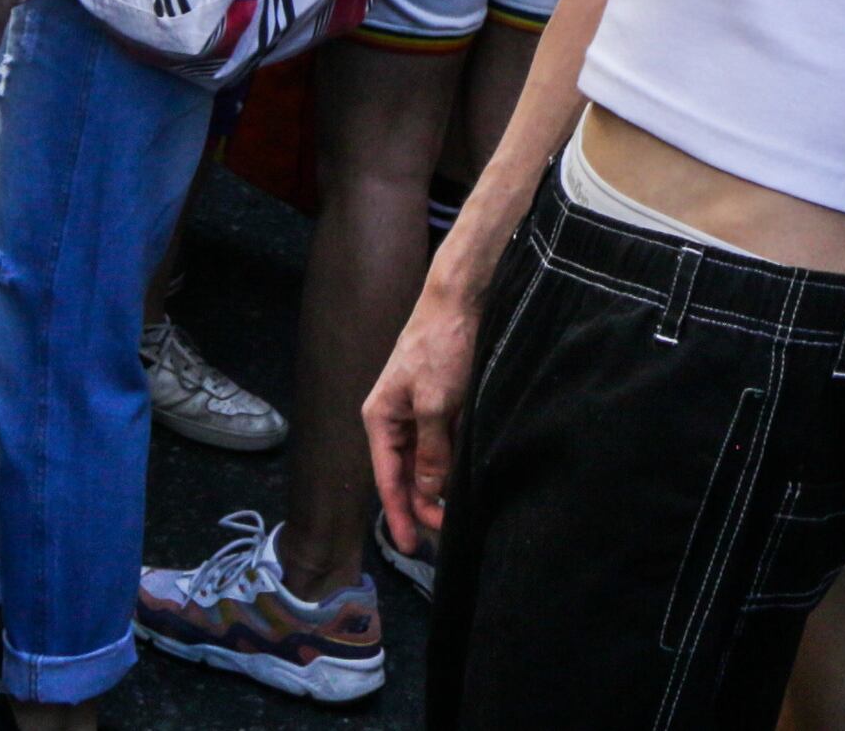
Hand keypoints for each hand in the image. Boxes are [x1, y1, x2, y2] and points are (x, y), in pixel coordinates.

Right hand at [366, 274, 480, 557]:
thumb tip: (431, 492)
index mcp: (381, 419)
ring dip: (438, 488)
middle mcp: (396, 419)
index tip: (412, 547)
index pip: (387, 479)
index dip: (400, 515)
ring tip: (454, 517)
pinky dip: (451, 464)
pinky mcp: (441, 403)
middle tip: (444, 534)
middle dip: (422, 506)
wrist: (461, 299)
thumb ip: (432, 450)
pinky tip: (463, 483)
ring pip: (426, 462)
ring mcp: (419, 411)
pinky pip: (443, 444)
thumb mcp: (436, 403)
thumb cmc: (441, 345)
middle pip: (406, 475)